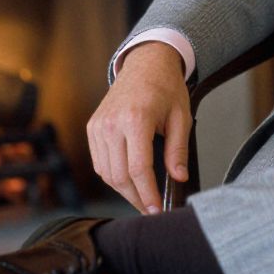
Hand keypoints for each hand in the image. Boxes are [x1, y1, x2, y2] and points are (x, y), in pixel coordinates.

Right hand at [86, 41, 191, 213]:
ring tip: (142, 196)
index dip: (148, 194)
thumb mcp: (181, 116)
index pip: (138, 169)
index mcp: (135, 119)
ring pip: (106, 173)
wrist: (146, 63)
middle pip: (119, 176)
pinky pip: (99, 162)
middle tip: (151, 209)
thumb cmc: (166, 87)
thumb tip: (178, 178)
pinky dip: (112, 175)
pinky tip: (128, 179)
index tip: (157, 210)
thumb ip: (177, 150)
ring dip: (123, 190)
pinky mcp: (92, 127)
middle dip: (136, 198)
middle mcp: (112, 124)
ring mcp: (98, 126)